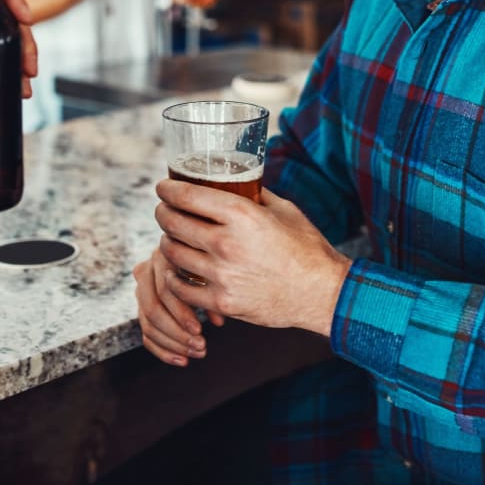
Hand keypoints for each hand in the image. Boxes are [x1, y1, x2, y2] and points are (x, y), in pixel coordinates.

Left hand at [0, 0, 36, 135]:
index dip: (11, 1)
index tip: (25, 18)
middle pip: (6, 21)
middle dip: (25, 41)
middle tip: (28, 66)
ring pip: (10, 43)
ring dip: (23, 62)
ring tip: (25, 83)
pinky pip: (5, 65)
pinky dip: (17, 77)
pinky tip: (19, 90)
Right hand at [133, 246, 212, 366]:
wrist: (198, 253)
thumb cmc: (211, 259)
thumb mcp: (212, 270)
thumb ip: (213, 292)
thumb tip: (218, 321)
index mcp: (162, 256)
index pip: (165, 292)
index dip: (181, 313)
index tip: (199, 330)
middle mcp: (145, 271)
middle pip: (152, 310)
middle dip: (176, 332)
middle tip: (200, 346)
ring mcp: (141, 290)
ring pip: (148, 324)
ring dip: (173, 344)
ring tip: (197, 353)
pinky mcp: (142, 307)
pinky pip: (147, 334)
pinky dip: (163, 350)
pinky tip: (182, 360)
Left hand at [153, 180, 352, 335]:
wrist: (321, 292)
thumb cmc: (306, 248)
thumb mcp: (284, 210)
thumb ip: (256, 195)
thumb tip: (237, 183)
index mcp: (242, 215)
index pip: (188, 196)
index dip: (168, 189)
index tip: (163, 187)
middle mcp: (226, 243)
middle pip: (173, 223)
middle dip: (163, 213)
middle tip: (164, 210)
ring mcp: (221, 275)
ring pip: (173, 254)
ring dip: (167, 243)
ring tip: (171, 238)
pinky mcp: (222, 301)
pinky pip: (181, 288)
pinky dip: (175, 276)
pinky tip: (178, 269)